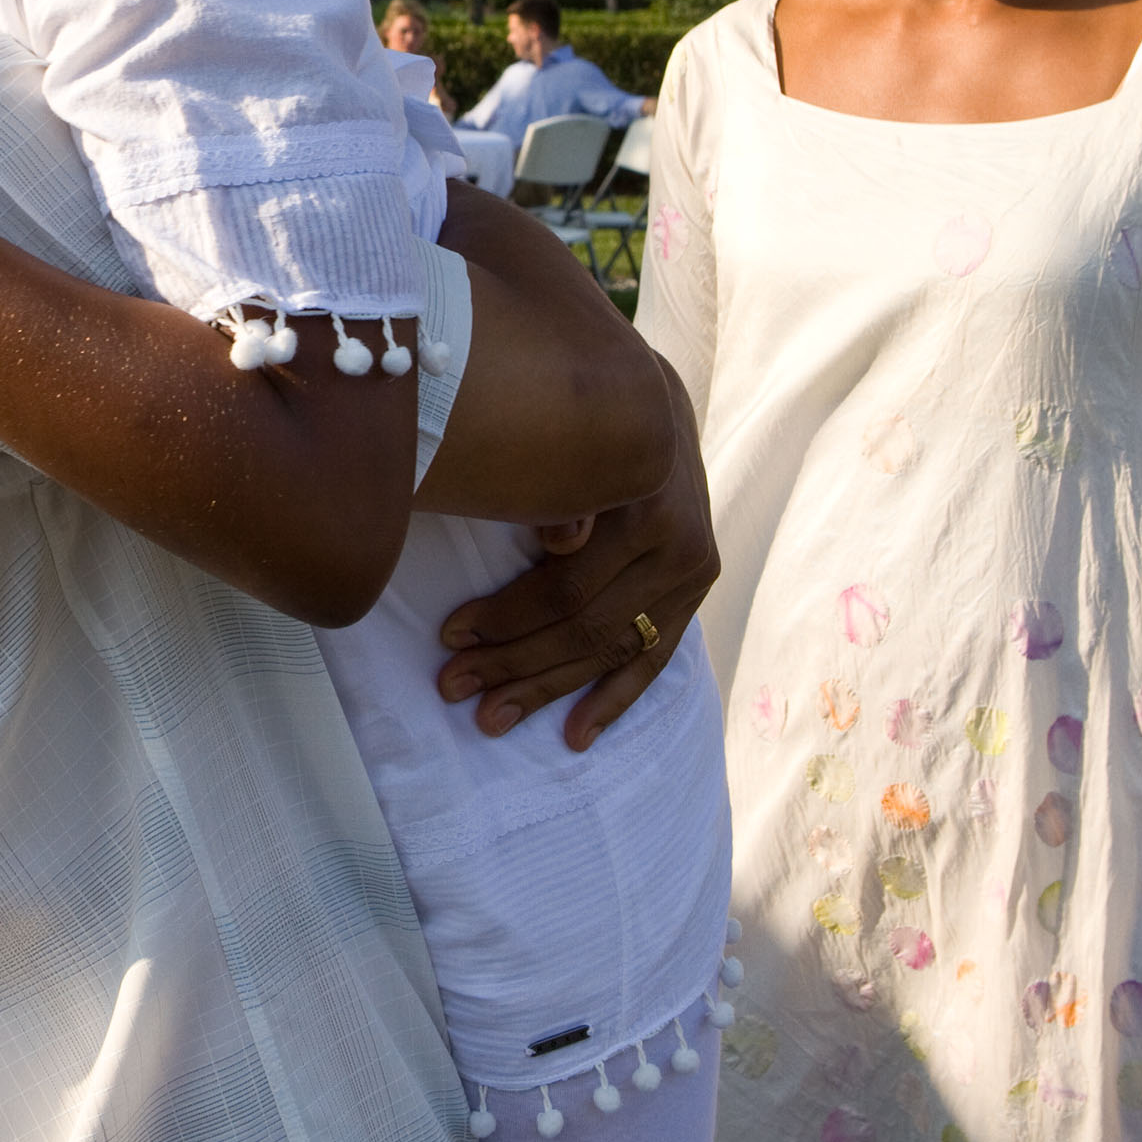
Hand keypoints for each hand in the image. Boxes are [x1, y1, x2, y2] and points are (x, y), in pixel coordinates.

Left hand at [432, 368, 714, 749]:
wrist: (655, 405)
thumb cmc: (584, 424)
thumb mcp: (569, 439)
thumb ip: (564, 493)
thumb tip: (552, 541)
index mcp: (646, 503)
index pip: (567, 585)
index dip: (505, 616)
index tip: (448, 634)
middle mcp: (679, 546)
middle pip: (585, 625)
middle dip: (513, 661)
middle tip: (453, 685)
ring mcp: (692, 576)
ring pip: (611, 650)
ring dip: (548, 689)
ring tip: (492, 718)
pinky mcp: (693, 596)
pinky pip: (652, 661)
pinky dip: (612, 701)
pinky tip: (575, 736)